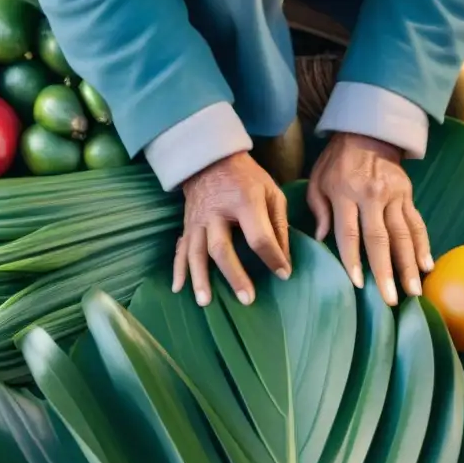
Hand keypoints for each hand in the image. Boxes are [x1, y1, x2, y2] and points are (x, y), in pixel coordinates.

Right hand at [173, 151, 290, 306]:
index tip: (284, 274)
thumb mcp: (271, 193)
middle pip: (221, 248)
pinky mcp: (187, 226)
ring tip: (206, 302)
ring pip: (197, 253)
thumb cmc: (247, 178)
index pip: (259, 237)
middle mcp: (217, 213)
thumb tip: (285, 259)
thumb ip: (279, 225)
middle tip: (247, 299)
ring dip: (200, 279)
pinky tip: (178, 289)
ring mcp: (198, 220)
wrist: (211, 159)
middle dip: (234, 276)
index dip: (273, 257)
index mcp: (244, 201)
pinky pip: (180, 250)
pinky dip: (178, 270)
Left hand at [307, 132, 432, 305]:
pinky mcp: (408, 196)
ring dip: (409, 265)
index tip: (358, 284)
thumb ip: (318, 209)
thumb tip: (321, 238)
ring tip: (414, 290)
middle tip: (391, 299)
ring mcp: (394, 196)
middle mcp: (372, 196)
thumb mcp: (318, 180)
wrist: (369, 132)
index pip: (349, 232)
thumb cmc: (337, 161)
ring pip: (404, 235)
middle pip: (380, 239)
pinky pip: (417, 223)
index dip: (353, 259)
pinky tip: (427, 266)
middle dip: (386, 272)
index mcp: (346, 193)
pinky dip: (423, 246)